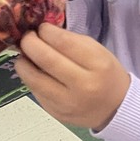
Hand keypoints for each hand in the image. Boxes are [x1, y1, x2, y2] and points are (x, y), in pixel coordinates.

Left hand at [15, 23, 129, 130]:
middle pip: (47, 60)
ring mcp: (68, 103)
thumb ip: (72, 41)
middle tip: (26, 37)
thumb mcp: (99, 52)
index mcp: (98, 65)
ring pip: (34, 79)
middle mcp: (83, 86)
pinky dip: (30, 78)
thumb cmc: (106, 74)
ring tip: (24, 55)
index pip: (65, 43)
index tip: (41, 27)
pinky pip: (36, 92)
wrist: (116, 108)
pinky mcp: (56, 113)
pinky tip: (32, 71)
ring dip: (23, 63)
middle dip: (30, 44)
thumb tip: (42, 33)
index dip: (47, 32)